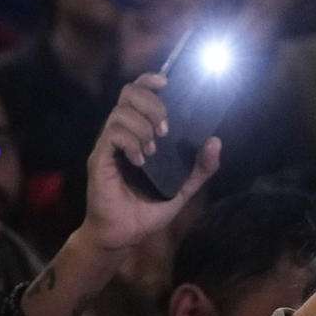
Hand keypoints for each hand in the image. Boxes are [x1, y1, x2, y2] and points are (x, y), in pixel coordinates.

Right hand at [81, 74, 218, 253]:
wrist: (124, 235)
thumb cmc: (148, 209)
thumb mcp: (182, 189)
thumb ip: (200, 168)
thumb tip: (216, 141)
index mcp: (140, 132)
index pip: (139, 93)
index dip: (150, 80)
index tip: (167, 82)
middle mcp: (122, 133)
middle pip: (128, 93)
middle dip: (152, 104)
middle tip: (165, 129)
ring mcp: (109, 145)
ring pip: (120, 113)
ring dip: (142, 126)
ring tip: (154, 150)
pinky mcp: (99, 159)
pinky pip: (112, 135)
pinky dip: (131, 143)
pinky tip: (141, 161)